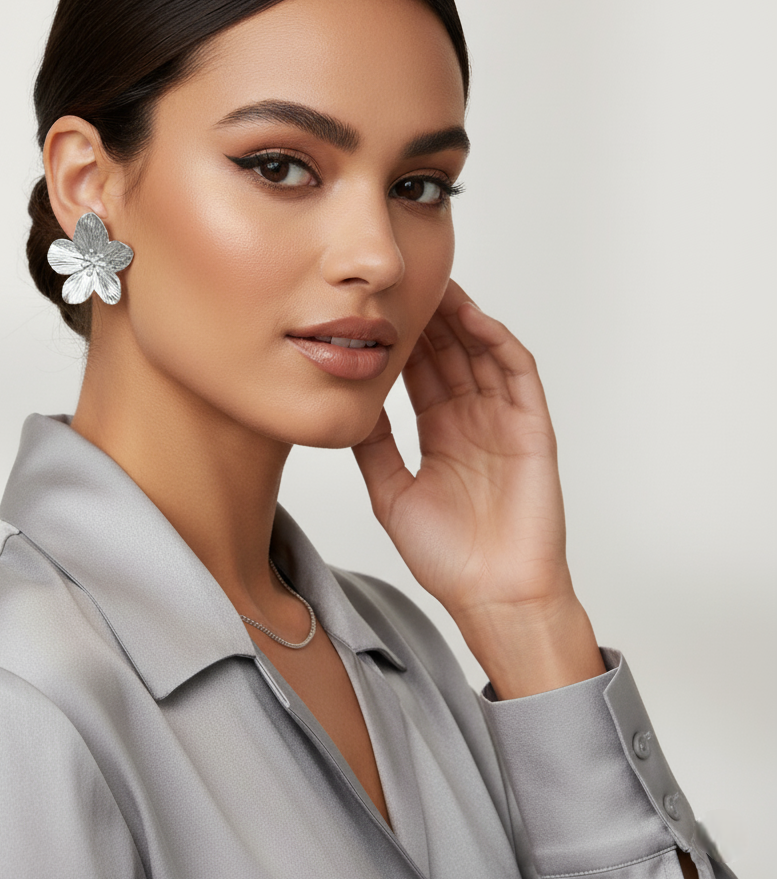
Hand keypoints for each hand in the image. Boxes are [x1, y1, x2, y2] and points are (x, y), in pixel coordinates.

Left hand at [353, 280, 602, 696]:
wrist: (491, 595)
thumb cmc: (446, 556)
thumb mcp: (392, 492)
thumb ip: (373, 446)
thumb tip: (348, 405)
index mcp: (441, 432)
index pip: (421, 371)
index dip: (402, 339)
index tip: (375, 310)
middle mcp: (472, 419)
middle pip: (450, 353)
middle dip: (429, 317)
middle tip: (403, 283)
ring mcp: (503, 421)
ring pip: (482, 354)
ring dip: (462, 319)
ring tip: (437, 286)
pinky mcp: (531, 429)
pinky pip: (519, 376)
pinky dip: (499, 344)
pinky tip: (475, 321)